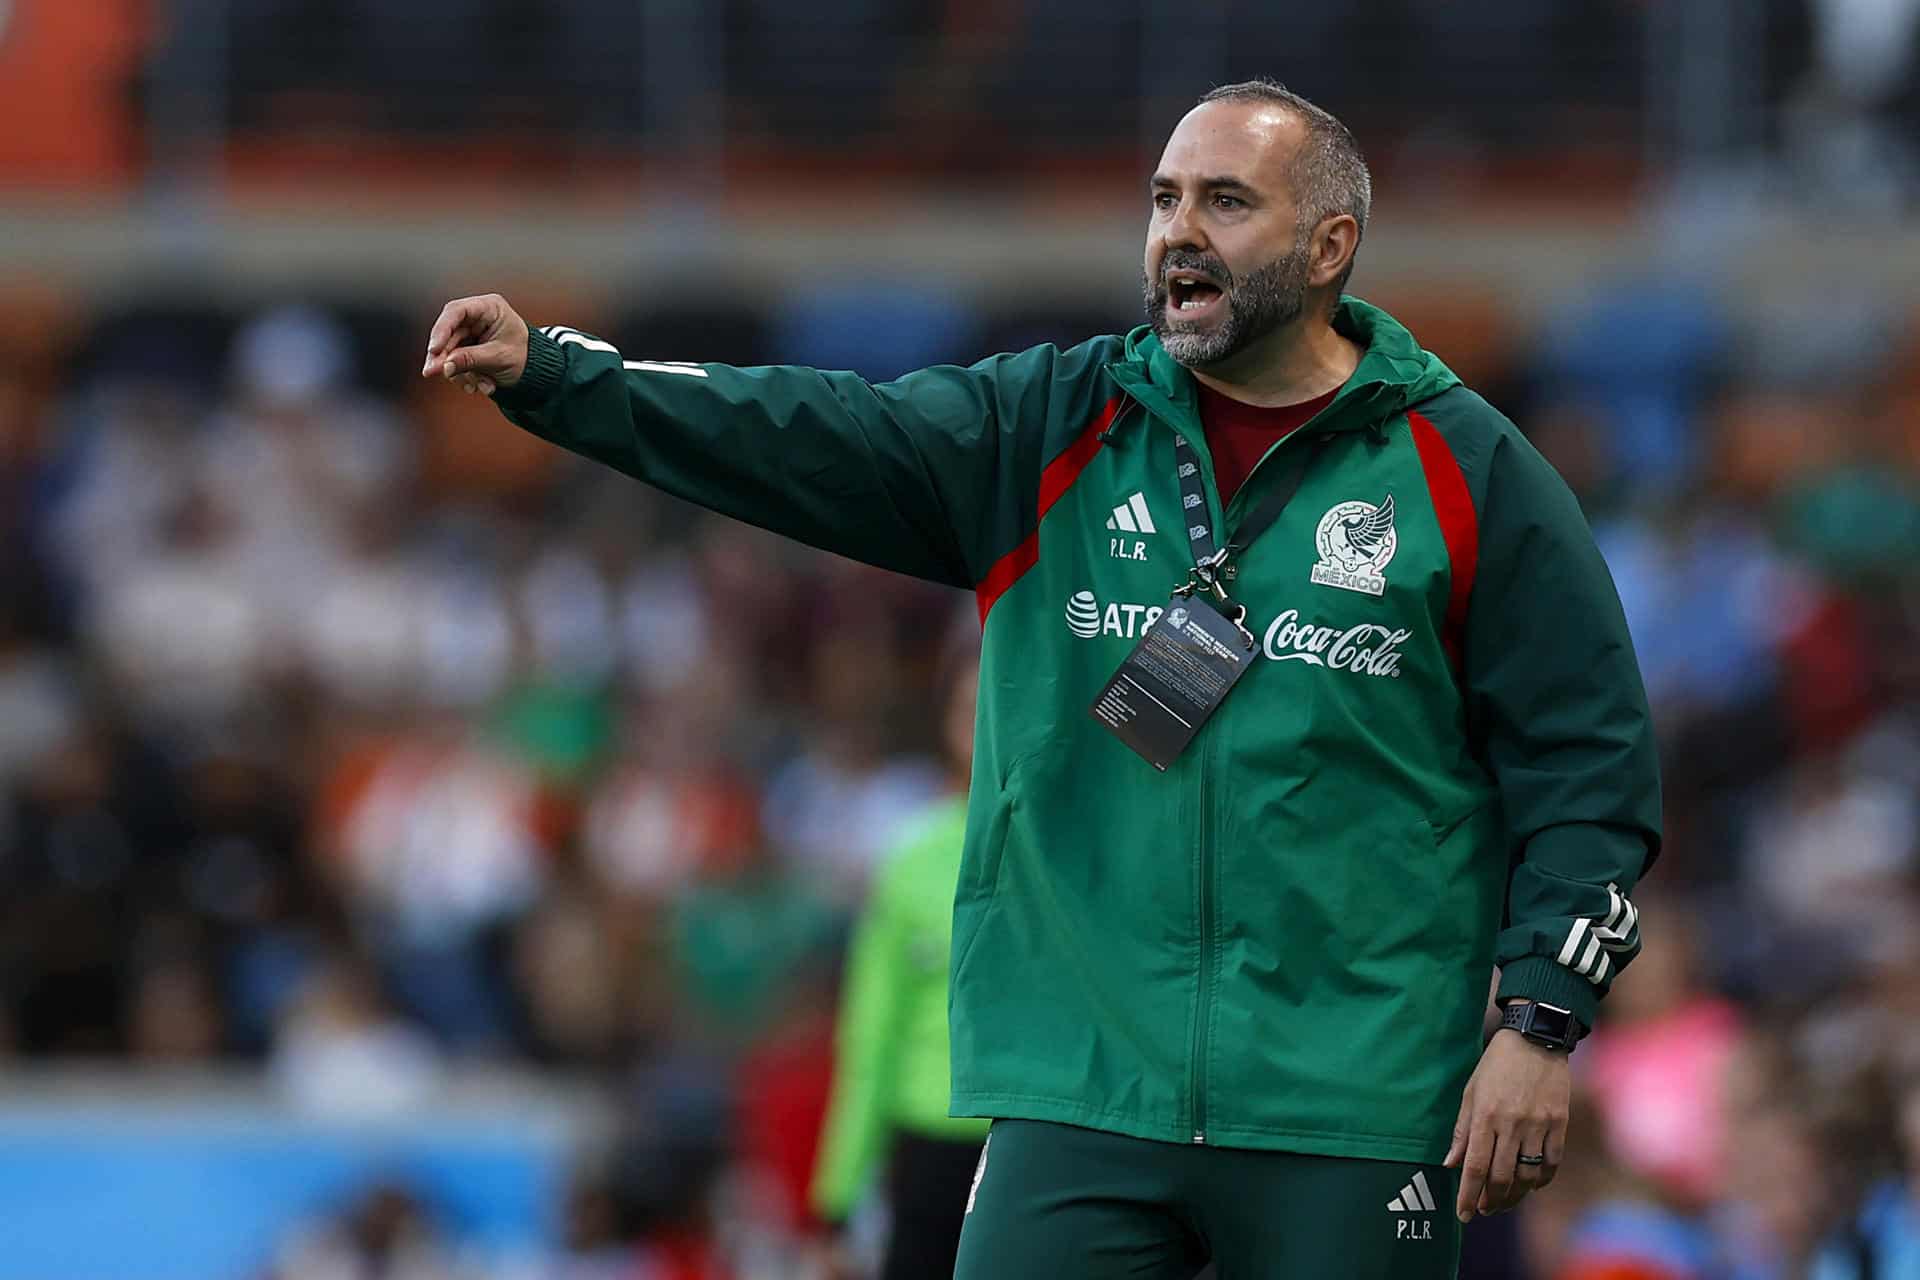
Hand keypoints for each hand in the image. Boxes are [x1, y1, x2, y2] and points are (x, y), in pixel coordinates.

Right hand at [421, 293, 529, 396]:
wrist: (536, 371)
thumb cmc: (526, 357)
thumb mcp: (499, 357)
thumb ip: (471, 359)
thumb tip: (444, 366)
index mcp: (489, 307)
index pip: (456, 311)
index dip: (442, 330)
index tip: (434, 349)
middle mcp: (477, 316)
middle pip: (447, 333)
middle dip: (443, 357)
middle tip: (433, 373)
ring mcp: (470, 333)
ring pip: (449, 350)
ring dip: (458, 372)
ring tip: (475, 386)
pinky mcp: (467, 349)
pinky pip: (455, 362)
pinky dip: (465, 376)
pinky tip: (481, 386)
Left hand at [1442, 1026, 1568, 1222]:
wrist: (1536, 1039)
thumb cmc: (1497, 1065)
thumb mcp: (1471, 1092)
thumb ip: (1462, 1131)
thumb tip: (1450, 1164)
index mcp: (1485, 1116)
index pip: (1475, 1166)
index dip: (1468, 1195)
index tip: (1463, 1214)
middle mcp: (1512, 1124)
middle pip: (1501, 1177)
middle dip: (1491, 1201)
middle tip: (1484, 1210)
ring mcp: (1538, 1125)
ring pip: (1528, 1176)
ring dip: (1515, 1195)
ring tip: (1503, 1202)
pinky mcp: (1560, 1124)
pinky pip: (1552, 1163)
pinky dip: (1541, 1180)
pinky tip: (1531, 1185)